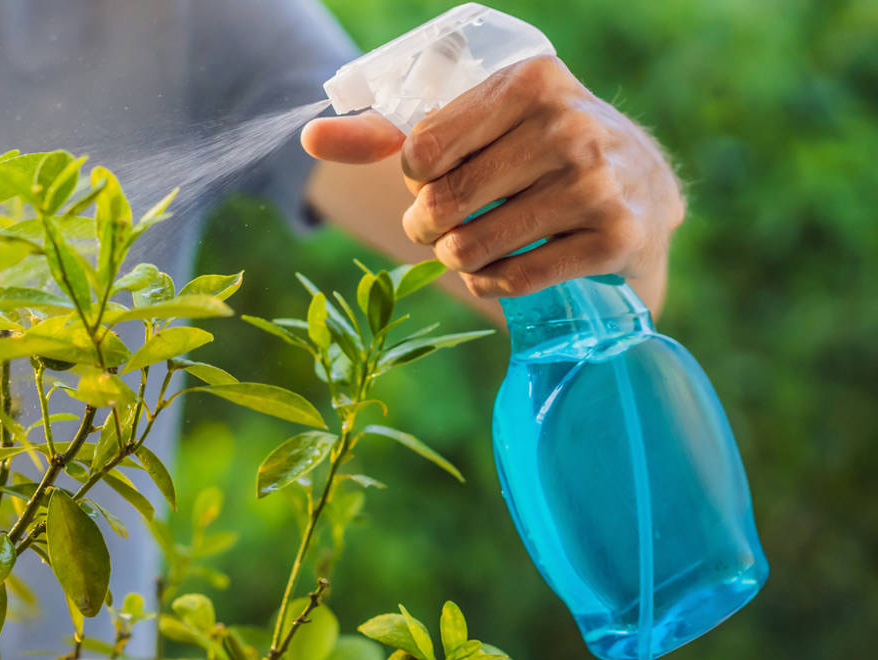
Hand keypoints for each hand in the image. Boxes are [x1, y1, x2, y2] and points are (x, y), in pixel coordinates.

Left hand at [303, 56, 683, 301]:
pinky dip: (490, 286)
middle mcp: (569, 125)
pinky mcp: (614, 238)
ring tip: (468, 248)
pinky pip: (513, 281)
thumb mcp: (474, 123)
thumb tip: (310, 137)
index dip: (414, 177)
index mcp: (529, 81)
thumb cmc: (532, 151)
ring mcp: (598, 183)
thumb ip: (386, 131)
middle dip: (426, 226)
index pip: (421, 149)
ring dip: (457, 259)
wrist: (642, 187)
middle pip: (443, 203)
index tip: (433, 177)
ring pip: (473, 247)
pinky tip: (497, 272)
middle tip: (437, 225)